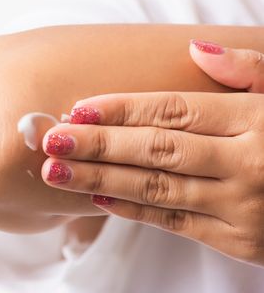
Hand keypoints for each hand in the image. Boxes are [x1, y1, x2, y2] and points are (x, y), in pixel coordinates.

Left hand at [41, 40, 263, 266]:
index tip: (78, 109)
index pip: (172, 110)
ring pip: (158, 187)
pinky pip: (176, 222)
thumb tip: (195, 51)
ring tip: (57, 172)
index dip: (120, 108)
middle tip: (50, 140)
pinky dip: (134, 210)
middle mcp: (248, 162)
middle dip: (97, 145)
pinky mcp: (240, 241)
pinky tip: (98, 199)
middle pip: (155, 148)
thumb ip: (250, 71)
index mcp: (258, 119)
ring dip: (102, 180)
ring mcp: (243, 205)